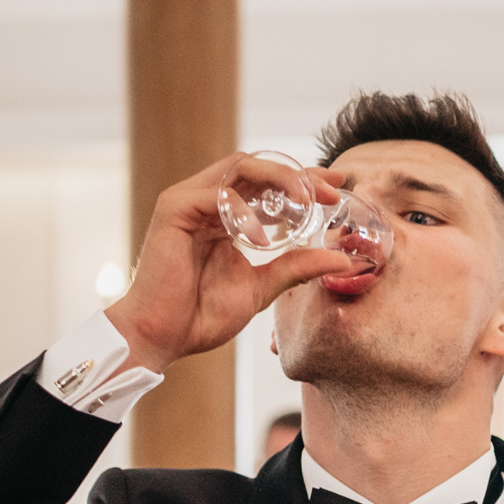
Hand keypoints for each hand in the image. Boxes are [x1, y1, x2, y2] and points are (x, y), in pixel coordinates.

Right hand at [105, 153, 361, 375]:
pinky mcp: (173, 209)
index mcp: (225, 216)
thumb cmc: (202, 314)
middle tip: (330, 190)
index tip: (336, 187)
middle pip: (256, 167)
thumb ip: (296, 268)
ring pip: (239, 167)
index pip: (266, 183)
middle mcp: (205, 200)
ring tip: (306, 202)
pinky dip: (245, 212)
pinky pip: (217, 196)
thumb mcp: (262, 288)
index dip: (301, 180)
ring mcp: (187, 200)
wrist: (162, 337)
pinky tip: (263, 238)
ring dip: (278, 179)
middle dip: (297, 174)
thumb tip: (341, 259)